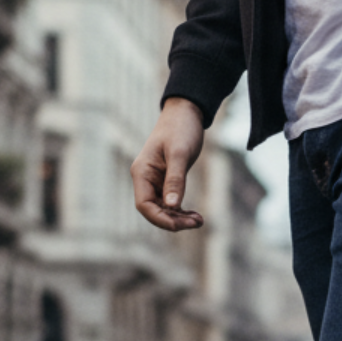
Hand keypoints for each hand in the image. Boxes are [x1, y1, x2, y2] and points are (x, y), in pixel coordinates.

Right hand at [131, 98, 205, 231]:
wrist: (186, 113)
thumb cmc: (181, 129)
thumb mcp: (180, 154)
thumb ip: (175, 180)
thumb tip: (172, 206)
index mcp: (142, 172)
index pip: (144, 205)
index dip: (160, 219)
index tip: (180, 225)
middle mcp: (145, 179)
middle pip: (154, 211)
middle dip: (173, 221)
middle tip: (198, 222)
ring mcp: (154, 181)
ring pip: (162, 209)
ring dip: (179, 218)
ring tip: (199, 220)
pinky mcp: (165, 181)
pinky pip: (170, 203)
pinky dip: (181, 211)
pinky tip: (194, 215)